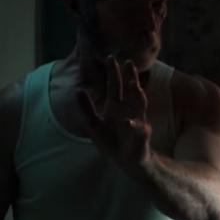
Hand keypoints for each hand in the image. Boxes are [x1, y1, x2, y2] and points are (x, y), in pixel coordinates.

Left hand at [76, 55, 151, 174]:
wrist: (127, 161)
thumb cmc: (112, 141)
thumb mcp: (94, 125)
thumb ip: (86, 109)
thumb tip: (77, 90)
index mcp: (116, 106)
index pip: (116, 85)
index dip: (114, 72)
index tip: (111, 57)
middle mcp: (129, 110)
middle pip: (131, 90)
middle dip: (130, 77)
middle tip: (129, 62)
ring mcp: (137, 122)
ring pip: (139, 106)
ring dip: (138, 96)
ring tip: (135, 85)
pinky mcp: (141, 137)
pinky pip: (140, 130)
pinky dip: (135, 126)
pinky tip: (128, 122)